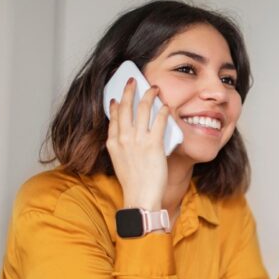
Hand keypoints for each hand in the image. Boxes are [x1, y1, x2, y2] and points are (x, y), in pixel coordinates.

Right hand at [107, 78, 168, 210]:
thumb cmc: (134, 184)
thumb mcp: (120, 163)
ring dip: (148, 95)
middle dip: (129, 91)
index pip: (113, 118)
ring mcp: (138, 140)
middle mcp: (123, 139)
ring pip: (142, 109)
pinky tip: (166, 106)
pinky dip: (163, 111)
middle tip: (134, 81)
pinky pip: (159, 121)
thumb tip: (129, 139)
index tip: (115, 97)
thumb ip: (123, 148)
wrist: (140, 197)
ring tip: (154, 88)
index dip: (114, 105)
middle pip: (125, 107)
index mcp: (113, 143)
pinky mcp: (154, 144)